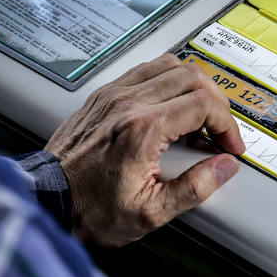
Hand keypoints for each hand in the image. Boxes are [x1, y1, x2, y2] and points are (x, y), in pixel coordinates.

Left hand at [45, 54, 244, 246]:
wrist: (47, 201)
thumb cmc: (89, 208)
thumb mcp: (150, 212)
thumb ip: (195, 188)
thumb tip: (224, 167)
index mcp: (142, 130)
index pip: (204, 104)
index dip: (227, 125)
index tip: (229, 145)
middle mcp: (127, 104)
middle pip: (193, 77)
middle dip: (218, 103)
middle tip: (220, 130)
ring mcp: (113, 95)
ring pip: (171, 65)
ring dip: (195, 86)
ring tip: (200, 113)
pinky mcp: (104, 95)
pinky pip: (147, 69)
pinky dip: (169, 79)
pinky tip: (173, 102)